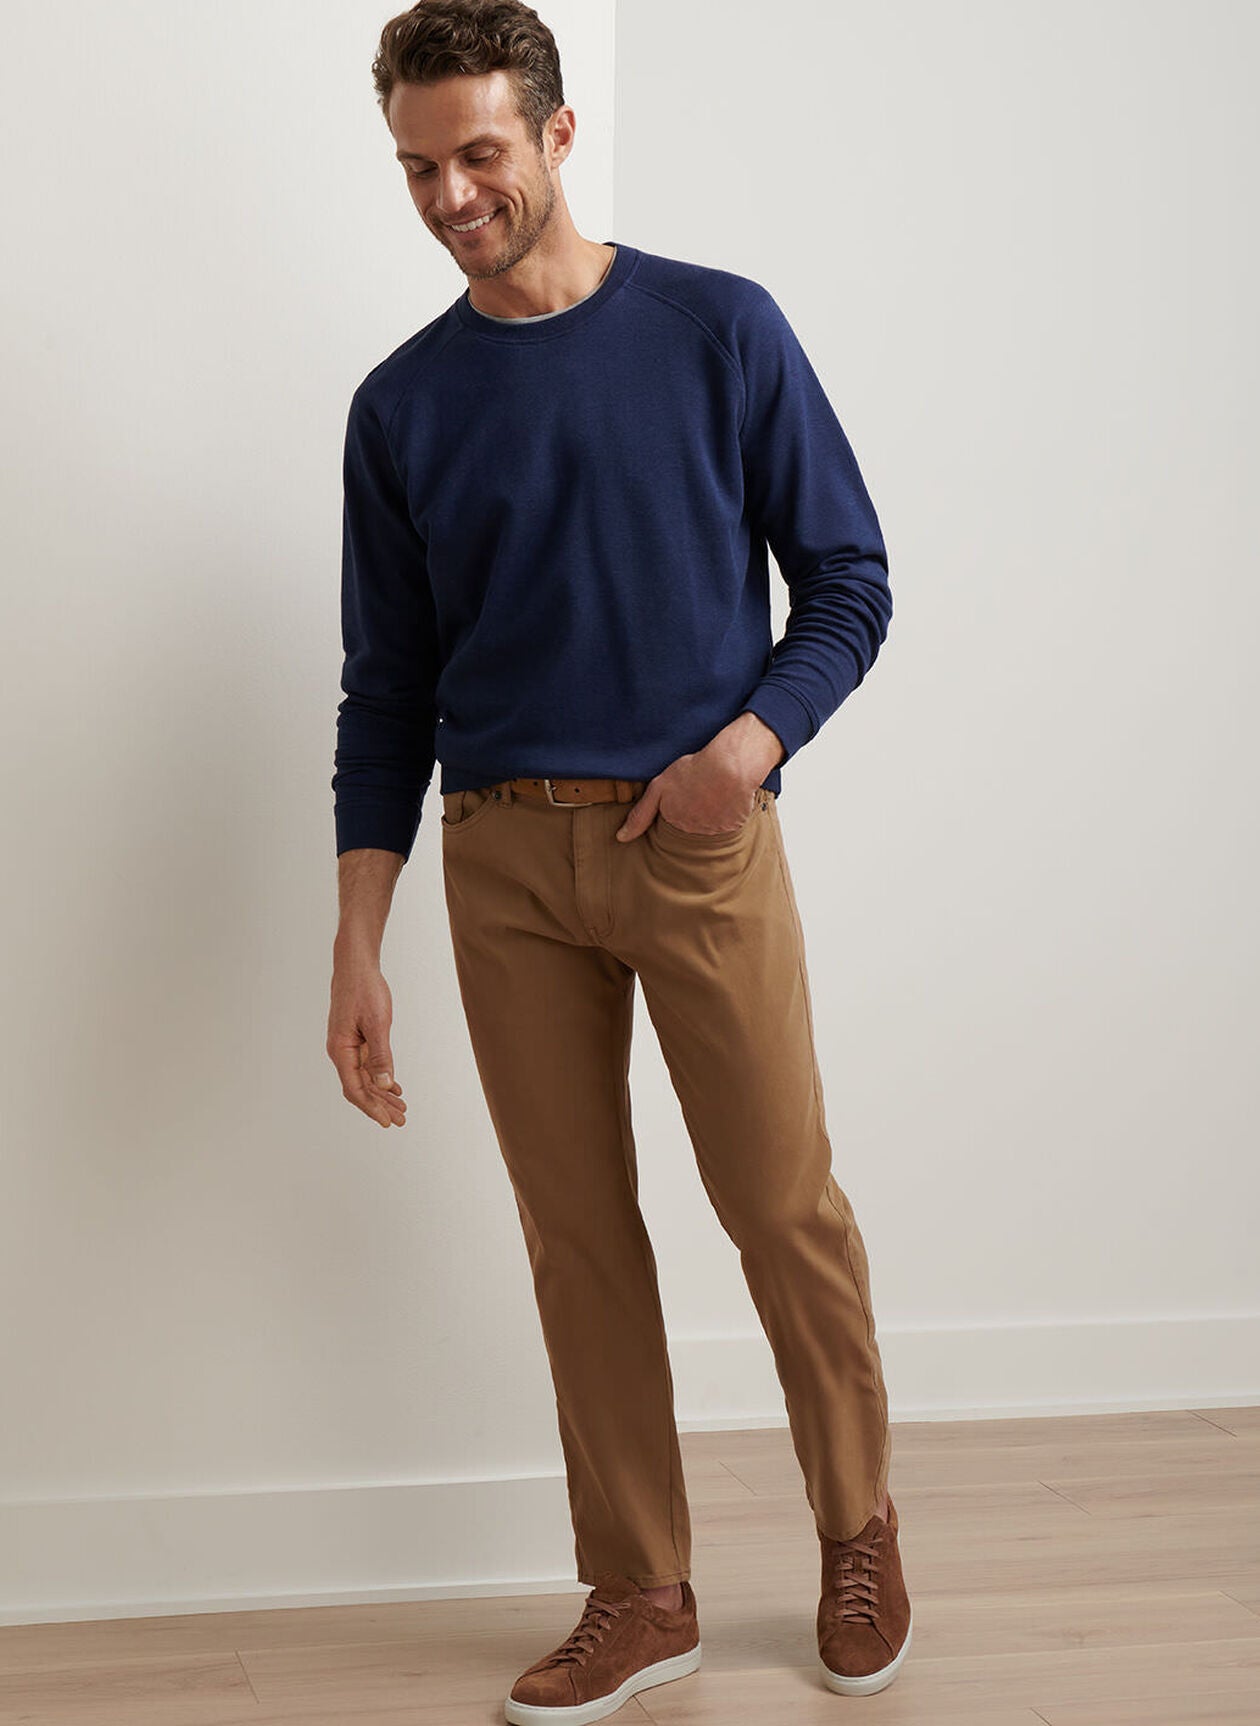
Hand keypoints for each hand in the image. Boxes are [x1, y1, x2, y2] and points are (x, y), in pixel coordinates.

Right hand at [327, 959, 406, 1129]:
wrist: (356, 966)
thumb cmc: (365, 990)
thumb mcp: (377, 1023)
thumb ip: (380, 1056)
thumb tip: (384, 1085)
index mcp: (341, 1050)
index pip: (355, 1089)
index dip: (371, 1108)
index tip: (388, 1122)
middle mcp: (341, 1052)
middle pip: (359, 1088)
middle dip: (380, 1106)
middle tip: (402, 1120)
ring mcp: (347, 1047)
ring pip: (364, 1078)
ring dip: (382, 1094)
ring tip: (402, 1109)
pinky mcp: (355, 1040)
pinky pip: (366, 1066)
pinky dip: (380, 1078)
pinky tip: (394, 1088)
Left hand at [615, 751, 756, 840]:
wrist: (731, 767)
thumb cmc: (693, 772)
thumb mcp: (658, 788)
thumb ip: (640, 815)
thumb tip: (621, 838)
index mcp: (674, 825)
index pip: (672, 825)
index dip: (677, 808)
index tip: (684, 795)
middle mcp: (694, 834)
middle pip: (691, 828)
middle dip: (694, 814)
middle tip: (700, 792)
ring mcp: (715, 833)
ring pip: (710, 828)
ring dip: (711, 814)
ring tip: (714, 793)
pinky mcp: (734, 828)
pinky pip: (728, 824)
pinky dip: (728, 814)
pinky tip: (727, 797)